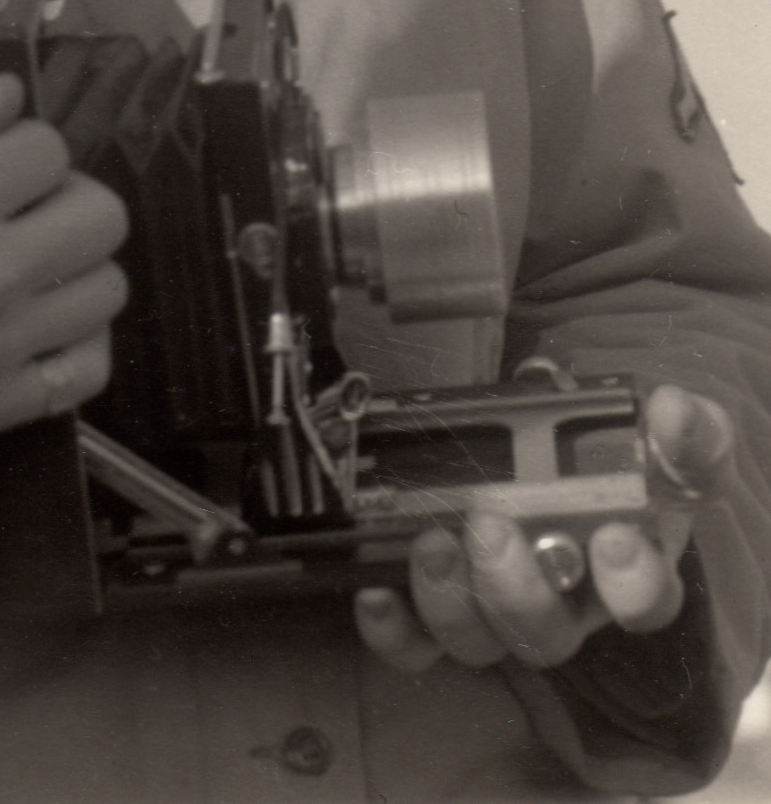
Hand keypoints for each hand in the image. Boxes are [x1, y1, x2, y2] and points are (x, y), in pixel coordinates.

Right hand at [0, 72, 128, 497]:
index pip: (48, 149)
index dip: (21, 141)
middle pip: (100, 215)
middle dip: (65, 194)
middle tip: (22, 204)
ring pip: (103, 291)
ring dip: (74, 266)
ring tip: (30, 262)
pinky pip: (83, 374)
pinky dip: (77, 344)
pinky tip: (39, 326)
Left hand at [354, 385, 732, 674]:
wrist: (549, 442)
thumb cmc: (604, 449)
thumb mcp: (652, 430)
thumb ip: (678, 427)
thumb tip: (673, 412)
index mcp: (624, 566)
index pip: (643, 599)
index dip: (631, 581)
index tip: (613, 536)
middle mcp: (562, 602)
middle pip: (546, 632)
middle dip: (514, 586)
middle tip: (489, 526)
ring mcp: (496, 610)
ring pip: (477, 639)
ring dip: (449, 598)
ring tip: (431, 541)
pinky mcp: (438, 608)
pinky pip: (414, 642)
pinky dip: (393, 627)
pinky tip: (375, 591)